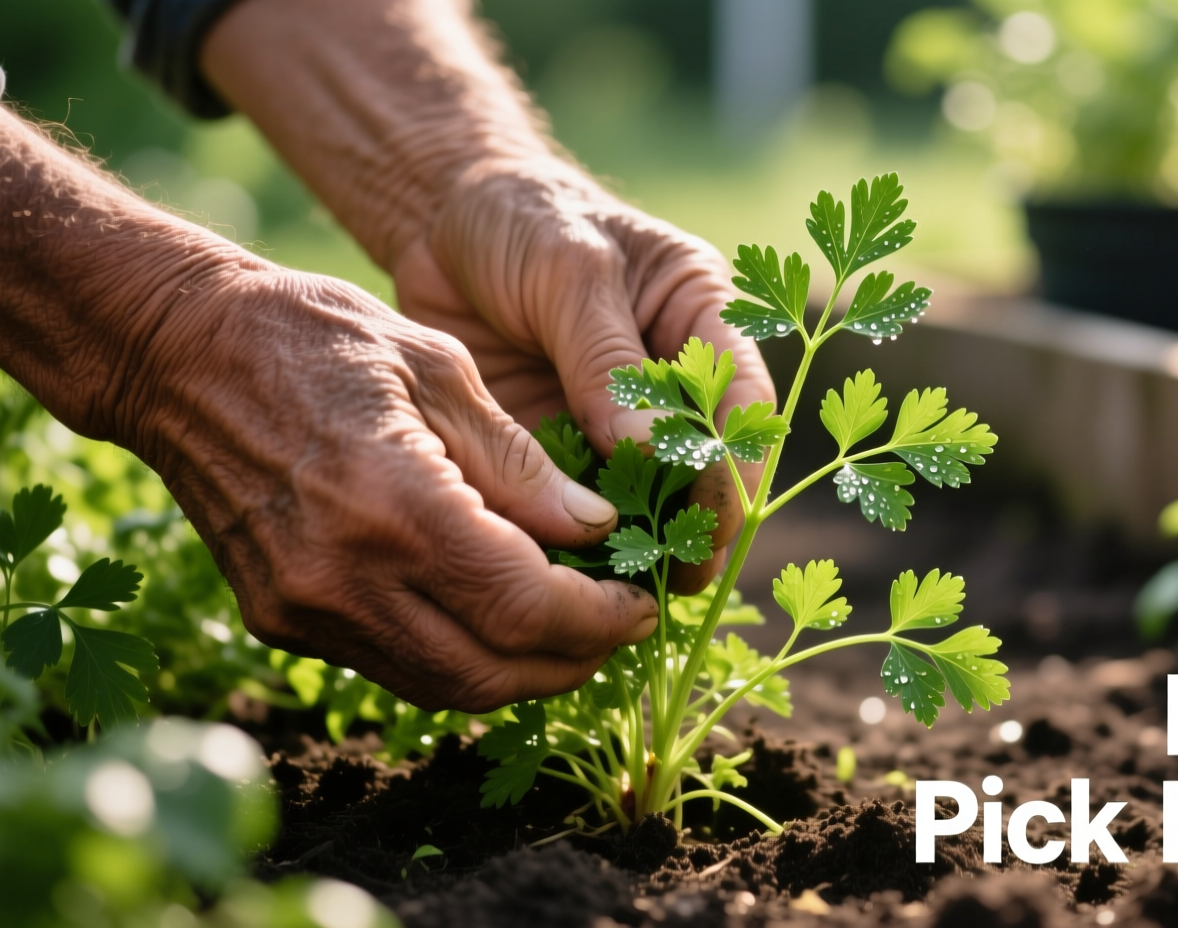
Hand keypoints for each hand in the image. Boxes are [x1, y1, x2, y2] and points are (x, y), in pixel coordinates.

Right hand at [124, 266, 660, 711]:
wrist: (175, 353)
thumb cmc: (315, 336)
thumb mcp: (439, 368)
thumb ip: (521, 461)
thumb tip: (598, 527)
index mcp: (394, 506)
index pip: (525, 608)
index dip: (599, 619)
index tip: (644, 602)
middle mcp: (343, 579)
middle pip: (490, 672)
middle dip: (573, 662)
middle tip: (621, 626)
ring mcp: (302, 610)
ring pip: (442, 686)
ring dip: (520, 674)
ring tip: (572, 630)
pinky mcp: (277, 620)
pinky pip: (393, 666)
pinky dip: (459, 657)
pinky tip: (495, 618)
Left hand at [392, 161, 775, 591]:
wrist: (437, 219)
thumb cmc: (524, 218)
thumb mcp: (570, 268)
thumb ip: (608, 357)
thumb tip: (656, 449)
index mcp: (702, 321)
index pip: (741, 406)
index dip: (736, 468)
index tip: (717, 523)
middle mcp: (670, 382)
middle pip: (701, 468)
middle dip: (691, 527)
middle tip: (668, 582)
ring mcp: (613, 422)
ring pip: (642, 500)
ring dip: (635, 547)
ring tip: (618, 597)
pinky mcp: (558, 450)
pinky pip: (576, 508)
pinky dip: (574, 545)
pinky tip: (564, 578)